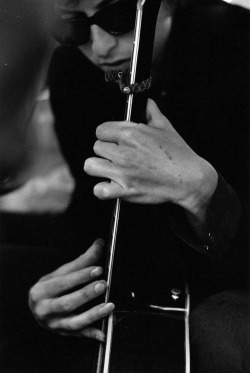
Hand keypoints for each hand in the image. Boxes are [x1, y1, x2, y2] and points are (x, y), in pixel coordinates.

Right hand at [28, 239, 113, 341]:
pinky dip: (92, 334)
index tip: (98, 269)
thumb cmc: (51, 287)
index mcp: (41, 291)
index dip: (81, 276)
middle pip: (67, 303)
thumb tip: (100, 244)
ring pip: (74, 322)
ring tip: (109, 306)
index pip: (62, 283)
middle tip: (104, 285)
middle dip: (86, 294)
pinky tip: (103, 333)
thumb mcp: (62, 272)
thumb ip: (82, 260)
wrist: (38, 307)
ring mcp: (53, 324)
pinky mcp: (63, 334)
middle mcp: (44, 310)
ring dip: (93, 315)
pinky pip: (79, 335)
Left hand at [84, 99, 216, 216]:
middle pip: (96, 147)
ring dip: (99, 168)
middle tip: (117, 156)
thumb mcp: (166, 127)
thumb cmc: (179, 154)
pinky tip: (110, 186)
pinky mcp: (125, 190)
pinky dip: (102, 190)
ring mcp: (122, 172)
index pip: (100, 130)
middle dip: (105, 151)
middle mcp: (123, 152)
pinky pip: (99, 190)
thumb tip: (148, 103)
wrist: (189, 179)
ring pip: (90, 166)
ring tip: (109, 170)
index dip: (107, 135)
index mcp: (131, 133)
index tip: (114, 140)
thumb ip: (152, 113)